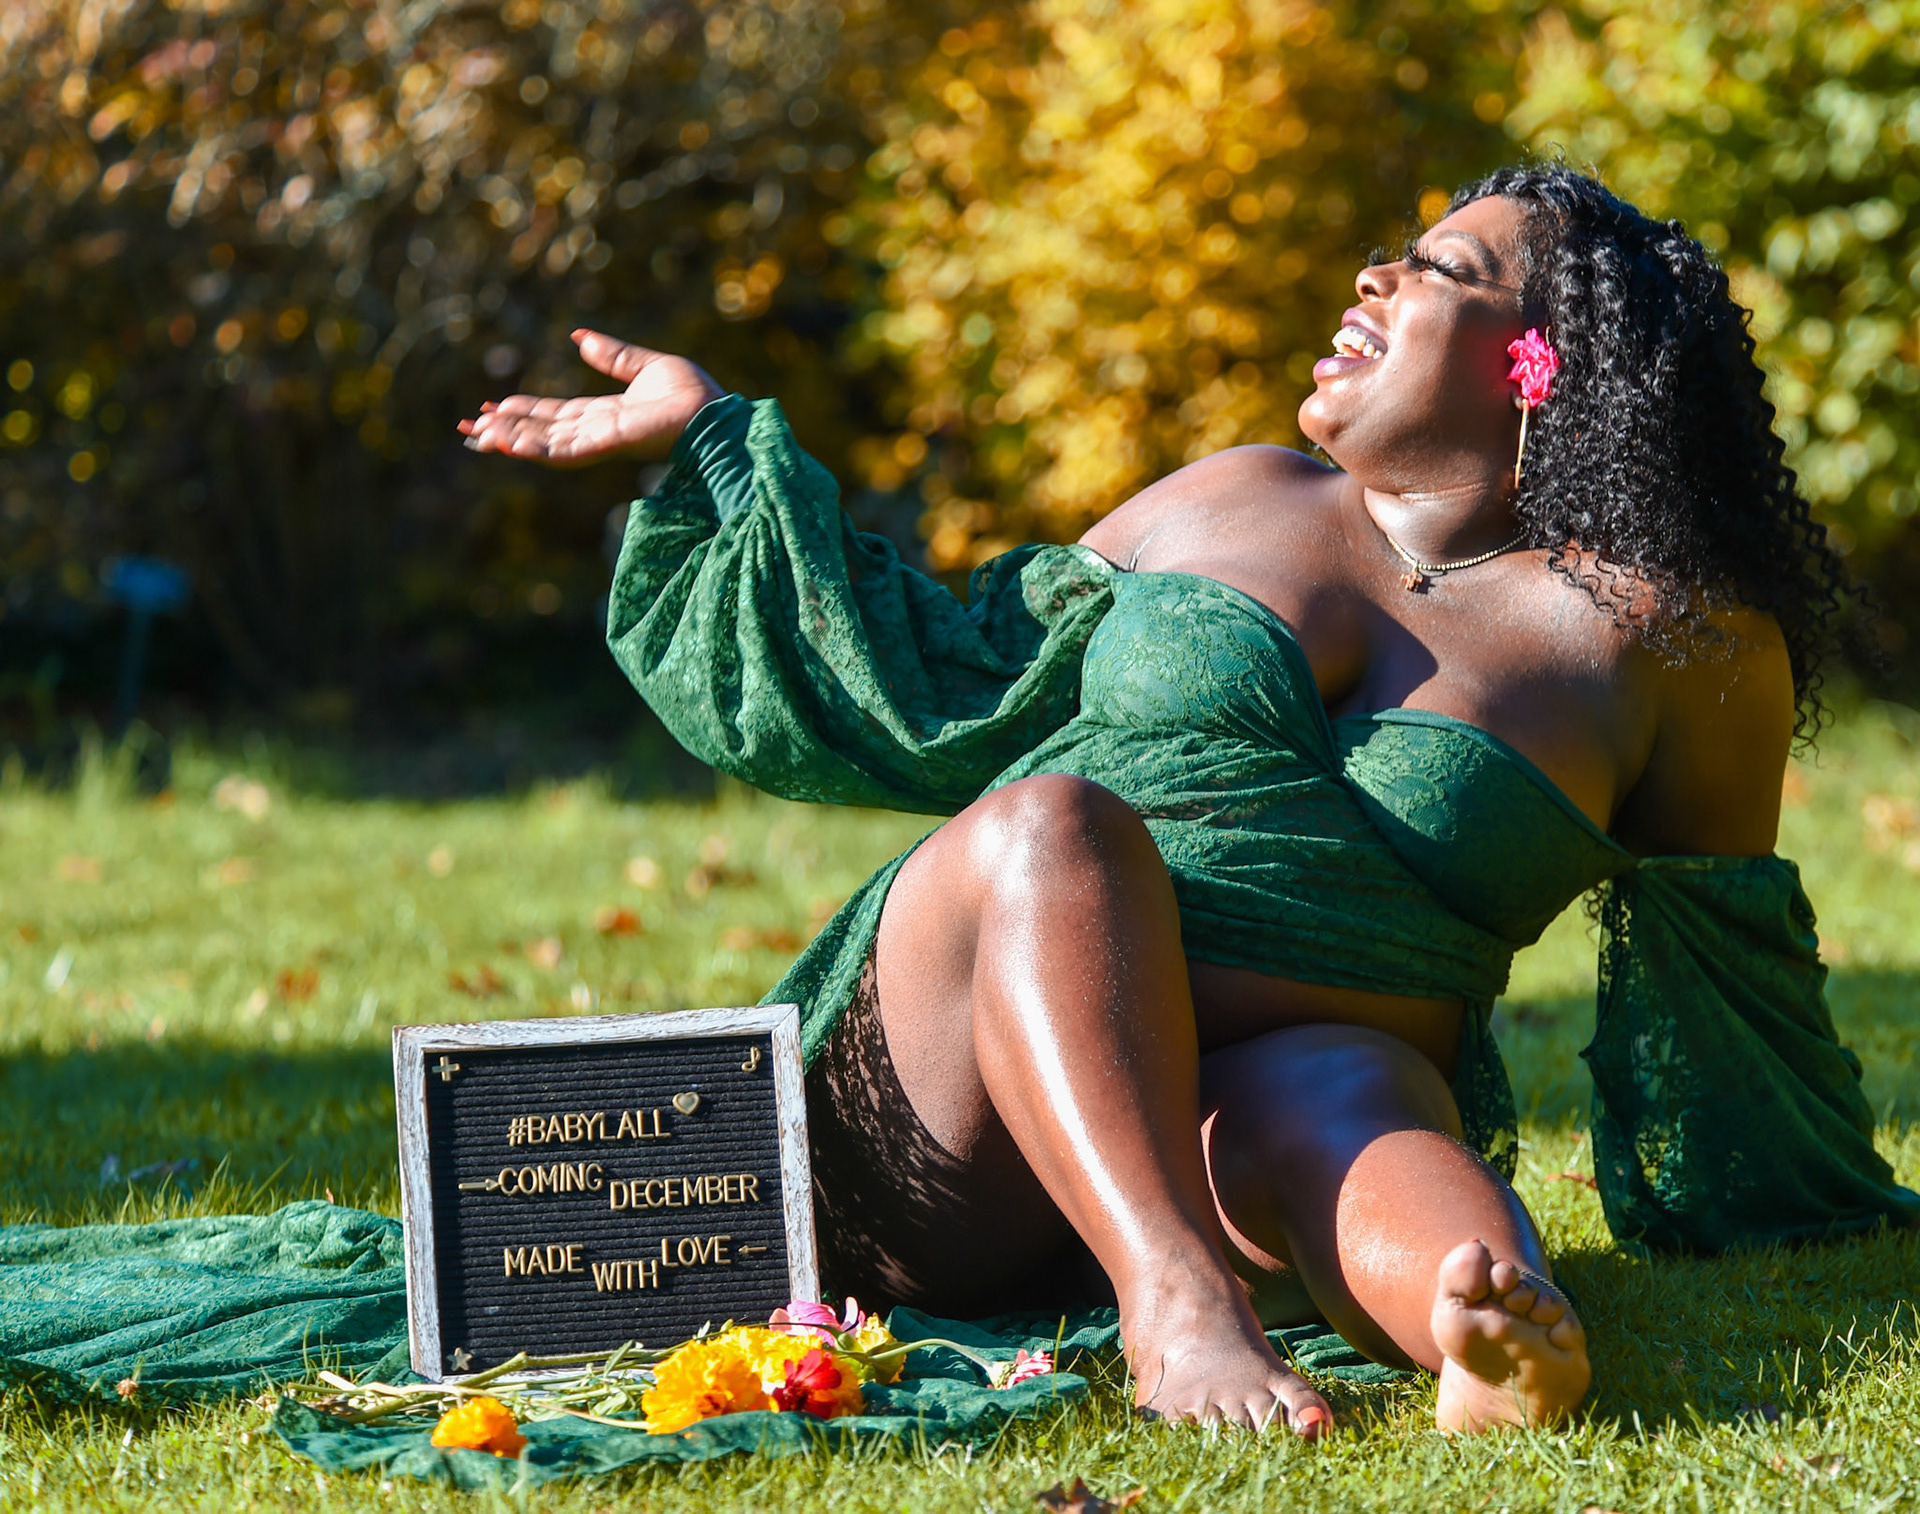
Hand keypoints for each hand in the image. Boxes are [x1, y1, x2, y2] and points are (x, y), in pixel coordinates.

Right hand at [457, 330, 725, 466]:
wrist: (717, 415)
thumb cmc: (694, 395)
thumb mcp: (646, 365)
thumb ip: (612, 356)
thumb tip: (578, 338)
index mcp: (605, 414)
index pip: (555, 415)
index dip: (523, 412)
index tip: (492, 407)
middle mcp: (598, 431)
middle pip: (542, 432)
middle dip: (505, 431)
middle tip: (469, 429)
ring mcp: (600, 441)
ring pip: (545, 444)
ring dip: (509, 441)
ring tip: (477, 438)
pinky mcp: (607, 445)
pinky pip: (562, 450)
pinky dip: (532, 448)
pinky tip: (505, 445)